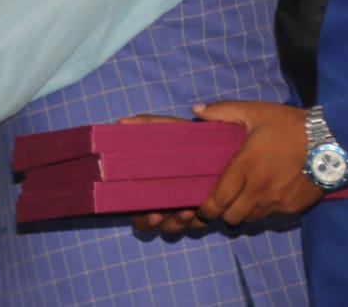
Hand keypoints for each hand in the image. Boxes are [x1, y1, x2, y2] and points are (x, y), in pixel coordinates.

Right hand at [118, 113, 207, 233]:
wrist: (226, 140)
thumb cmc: (193, 136)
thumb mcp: (171, 127)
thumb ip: (147, 123)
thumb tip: (121, 121)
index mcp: (149, 183)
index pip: (135, 209)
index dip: (141, 217)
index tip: (150, 212)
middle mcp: (163, 198)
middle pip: (149, 222)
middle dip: (152, 223)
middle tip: (159, 215)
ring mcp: (183, 204)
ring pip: (172, 226)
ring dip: (177, 222)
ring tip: (186, 212)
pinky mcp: (204, 208)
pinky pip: (196, 224)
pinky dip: (196, 221)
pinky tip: (198, 210)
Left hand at [193, 101, 322, 225]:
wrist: (333, 141)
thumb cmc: (290, 125)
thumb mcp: (255, 111)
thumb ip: (222, 111)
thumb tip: (195, 110)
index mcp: (246, 167)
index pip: (219, 200)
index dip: (206, 209)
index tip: (199, 208)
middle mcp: (260, 190)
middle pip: (232, 217)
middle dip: (221, 214)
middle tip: (218, 204)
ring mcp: (279, 201)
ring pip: (251, 219)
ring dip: (242, 213)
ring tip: (239, 200)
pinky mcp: (294, 208)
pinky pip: (271, 216)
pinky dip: (262, 211)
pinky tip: (262, 197)